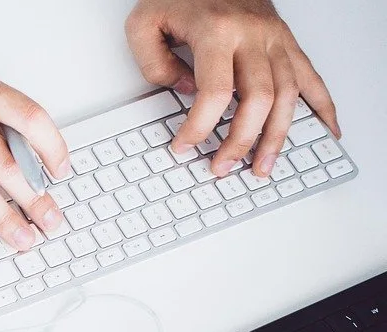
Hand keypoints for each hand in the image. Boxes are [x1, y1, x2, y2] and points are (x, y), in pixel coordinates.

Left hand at [125, 0, 339, 178]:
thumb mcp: (144, 25)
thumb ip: (155, 64)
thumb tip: (186, 93)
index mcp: (217, 31)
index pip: (214, 92)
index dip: (198, 127)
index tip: (183, 146)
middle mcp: (253, 34)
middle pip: (258, 99)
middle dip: (240, 141)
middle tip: (222, 167)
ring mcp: (274, 37)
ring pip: (287, 94)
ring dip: (277, 136)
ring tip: (263, 167)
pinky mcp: (285, 40)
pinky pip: (310, 75)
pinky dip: (323, 105)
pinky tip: (327, 129)